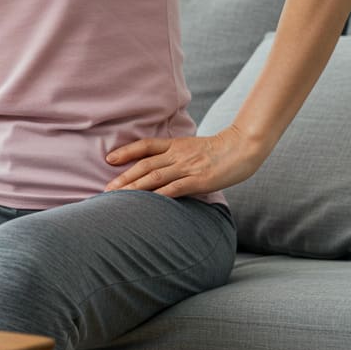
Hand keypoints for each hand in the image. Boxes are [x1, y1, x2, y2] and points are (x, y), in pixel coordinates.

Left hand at [103, 125, 267, 197]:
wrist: (244, 146)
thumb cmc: (222, 150)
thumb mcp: (195, 148)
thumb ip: (180, 156)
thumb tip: (166, 169)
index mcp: (176, 145)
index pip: (146, 146)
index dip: (126, 152)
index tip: (109, 159)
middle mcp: (178, 155)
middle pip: (145, 165)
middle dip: (124, 178)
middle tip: (106, 190)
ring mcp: (187, 167)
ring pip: (154, 178)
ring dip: (134, 189)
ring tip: (118, 198)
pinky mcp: (198, 180)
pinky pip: (174, 189)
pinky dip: (158, 196)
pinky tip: (147, 205)